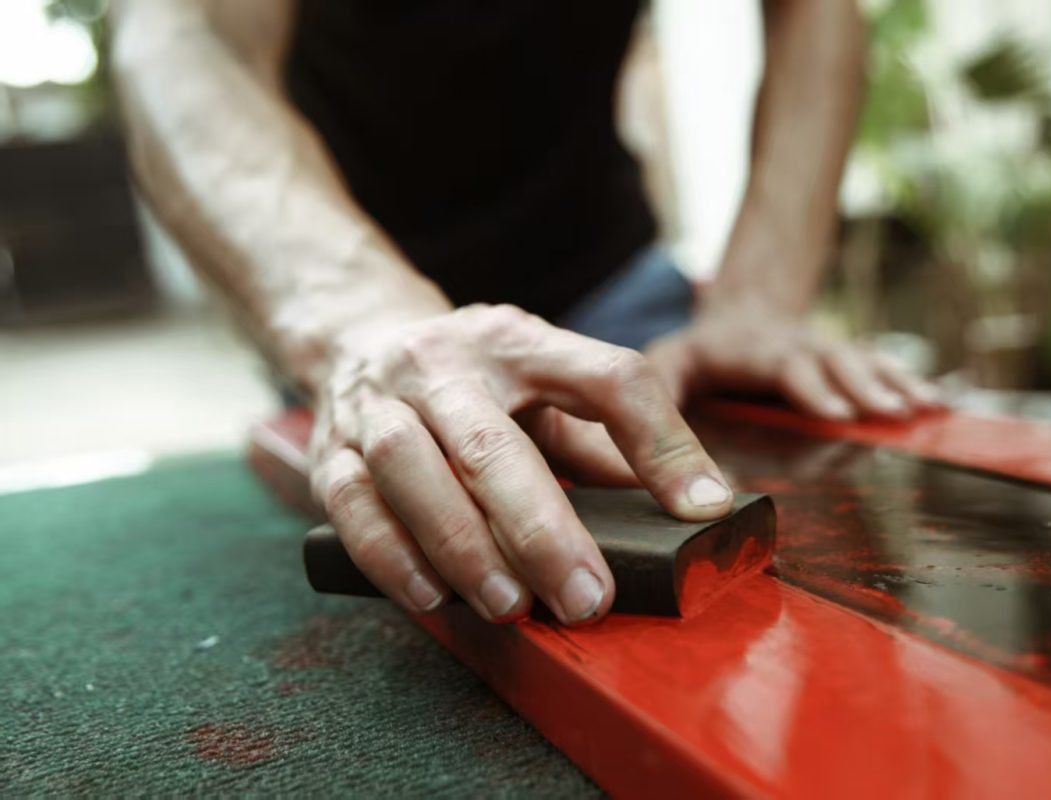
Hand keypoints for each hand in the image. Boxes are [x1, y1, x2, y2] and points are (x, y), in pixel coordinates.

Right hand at [308, 303, 734, 625]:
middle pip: (491, 439)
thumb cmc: (477, 379)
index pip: (606, 378)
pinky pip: (350, 503)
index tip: (702, 509)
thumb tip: (693, 507)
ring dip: (462, 545)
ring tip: (511, 606)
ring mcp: (379, 402)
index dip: (662, 443)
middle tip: (587, 598)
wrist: (358, 336)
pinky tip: (434, 598)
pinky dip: (390, 556)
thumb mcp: (547, 382)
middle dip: (541, 529)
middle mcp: (445, 363)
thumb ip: (607, 440)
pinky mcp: (329, 447)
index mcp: (520, 342)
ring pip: (408, 467)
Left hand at [645, 305, 939, 418]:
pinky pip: (885, 368)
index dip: (810, 386)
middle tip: (892, 413)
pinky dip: (914, 384)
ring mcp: (829, 352)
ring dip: (897, 383)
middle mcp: (797, 346)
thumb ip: (658, 399)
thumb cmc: (698, 355)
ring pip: (865, 361)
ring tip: (925, 408)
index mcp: (751, 350)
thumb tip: (649, 453)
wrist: (742, 315)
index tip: (836, 412)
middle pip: (835, 360)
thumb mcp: (665, 366)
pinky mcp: (849, 364)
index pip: (782, 365)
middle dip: (865, 386)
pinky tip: (942, 406)